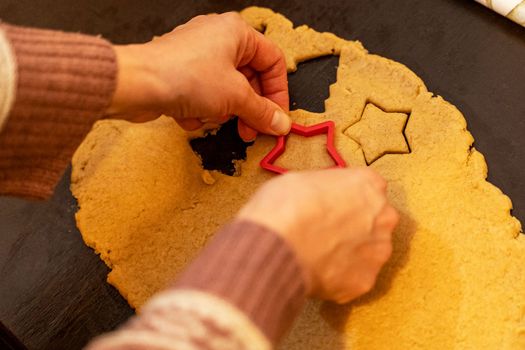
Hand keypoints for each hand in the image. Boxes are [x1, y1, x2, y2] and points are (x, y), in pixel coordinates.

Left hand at [108, 12, 290, 140]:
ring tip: (211, 117)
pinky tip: (189, 114)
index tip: (277, 117)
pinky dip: (200, 110)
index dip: (278, 92)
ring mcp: (197, 56)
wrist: (137, 84)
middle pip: (249, 79)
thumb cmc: (184, 75)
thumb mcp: (235, 97)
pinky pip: (204, 95)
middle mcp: (217, 39)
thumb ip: (263, 112)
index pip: (272, 62)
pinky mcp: (181, 73)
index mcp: (237, 32)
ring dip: (221, 111)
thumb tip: (280, 123)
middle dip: (248, 109)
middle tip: (250, 130)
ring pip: (226, 90)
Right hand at [237, 168, 398, 303]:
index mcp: (369, 185)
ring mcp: (377, 252)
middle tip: (325, 232)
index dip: (347, 198)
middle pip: (375, 221)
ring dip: (349, 254)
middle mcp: (383, 216)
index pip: (368, 189)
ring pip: (368, 252)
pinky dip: (339, 278)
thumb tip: (321, 198)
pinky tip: (317, 272)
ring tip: (318, 255)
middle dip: (355, 227)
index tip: (332, 206)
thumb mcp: (303, 179)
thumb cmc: (284, 207)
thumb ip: (325, 190)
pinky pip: (354, 278)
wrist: (276, 245)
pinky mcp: (365, 281)